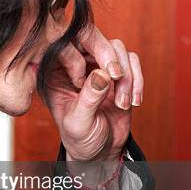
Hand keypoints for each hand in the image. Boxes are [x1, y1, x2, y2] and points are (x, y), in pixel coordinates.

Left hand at [45, 25, 143, 161]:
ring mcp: (97, 66)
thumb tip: (102, 74)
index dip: (77, 54)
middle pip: (92, 37)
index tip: (83, 81)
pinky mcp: (118, 72)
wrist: (100, 152)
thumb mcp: (79, 124)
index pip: (63, 42)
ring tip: (123, 103)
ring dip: (126, 75)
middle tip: (116, 78)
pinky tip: (134, 101)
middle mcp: (74, 63)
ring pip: (116, 48)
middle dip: (108, 56)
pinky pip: (132, 60)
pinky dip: (137, 79)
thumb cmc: (81, 140)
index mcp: (53, 72)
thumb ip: (88, 99)